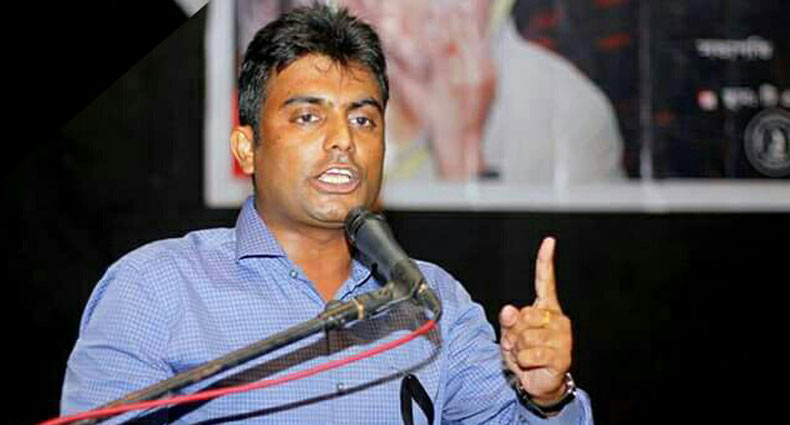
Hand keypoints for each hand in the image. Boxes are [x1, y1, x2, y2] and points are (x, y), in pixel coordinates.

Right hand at [385, 0, 495, 179]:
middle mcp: (467, 81)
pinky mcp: (492, 79)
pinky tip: (473, 24)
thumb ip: (401, 77)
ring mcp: (482, 80)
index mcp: (446, 84)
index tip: (430, 12)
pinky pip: (486, 53)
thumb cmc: (436, 121)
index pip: (441, 48)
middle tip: (442, 5)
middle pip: (459, 42)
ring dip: (466, 24)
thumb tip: (386, 59)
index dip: (435, 28)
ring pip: (475, 45)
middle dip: (450, 21)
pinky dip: (479, 37)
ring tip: (458, 6)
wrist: (463, 139)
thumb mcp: (416, 99)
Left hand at [499, 237, 572, 403]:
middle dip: (513, 333)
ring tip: (527, 356)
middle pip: (523, 315)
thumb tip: (509, 309)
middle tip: (520, 345)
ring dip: (517, 350)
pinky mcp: (562, 356)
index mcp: (545, 309)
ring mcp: (562, 337)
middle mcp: (557, 319)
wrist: (539, 383)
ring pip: (524, 336)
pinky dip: (523, 362)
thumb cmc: (526, 355)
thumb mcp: (510, 335)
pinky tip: (533, 365)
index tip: (549, 241)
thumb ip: (508, 321)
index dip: (545, 261)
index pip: (545, 281)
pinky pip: (529, 354)